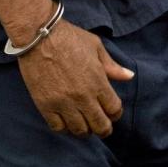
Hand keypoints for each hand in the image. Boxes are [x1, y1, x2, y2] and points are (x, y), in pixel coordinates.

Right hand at [18, 20, 133, 136]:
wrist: (38, 36)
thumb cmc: (69, 38)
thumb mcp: (96, 47)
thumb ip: (112, 66)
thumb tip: (129, 76)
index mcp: (98, 82)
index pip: (114, 109)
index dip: (116, 114)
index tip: (112, 112)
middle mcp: (83, 96)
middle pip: (100, 125)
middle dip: (104, 128)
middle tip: (101, 126)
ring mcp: (63, 102)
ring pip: (79, 130)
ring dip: (84, 130)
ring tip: (83, 125)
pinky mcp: (45, 105)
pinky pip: (58, 127)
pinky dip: (64, 127)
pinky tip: (65, 121)